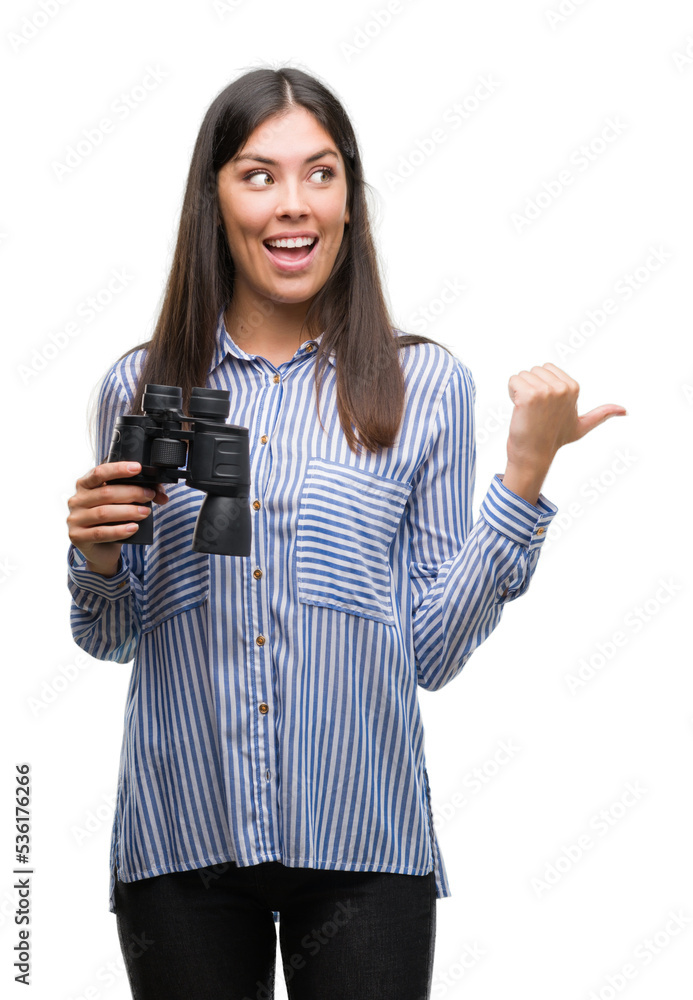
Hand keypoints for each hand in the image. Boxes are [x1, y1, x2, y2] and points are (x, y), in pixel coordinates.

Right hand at [67, 461, 168, 575]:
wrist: (100, 549)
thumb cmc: (110, 521)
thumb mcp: (120, 503)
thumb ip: (137, 494)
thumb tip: (160, 494)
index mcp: (84, 485)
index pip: (99, 472)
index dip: (118, 469)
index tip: (137, 468)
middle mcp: (77, 500)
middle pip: (106, 493)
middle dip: (132, 493)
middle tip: (149, 495)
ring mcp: (75, 519)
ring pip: (104, 513)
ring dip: (129, 511)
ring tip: (145, 512)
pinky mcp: (77, 536)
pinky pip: (101, 532)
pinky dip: (120, 530)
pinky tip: (133, 528)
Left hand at [506, 362, 625, 471]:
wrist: (534, 455)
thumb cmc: (555, 439)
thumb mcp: (582, 426)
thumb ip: (602, 415)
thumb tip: (625, 411)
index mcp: (574, 387)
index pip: (546, 368)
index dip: (541, 386)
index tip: (545, 407)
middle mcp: (562, 388)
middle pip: (534, 370)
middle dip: (529, 387)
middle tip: (535, 410)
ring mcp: (546, 391)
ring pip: (522, 375)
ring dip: (519, 391)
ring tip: (528, 411)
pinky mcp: (529, 396)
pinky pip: (513, 380)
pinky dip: (511, 393)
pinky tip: (519, 409)